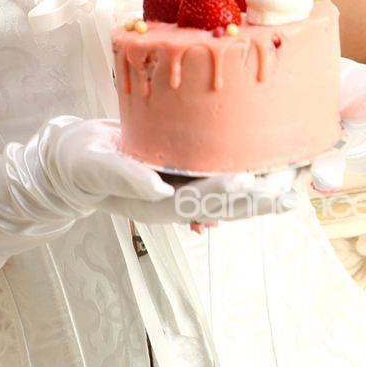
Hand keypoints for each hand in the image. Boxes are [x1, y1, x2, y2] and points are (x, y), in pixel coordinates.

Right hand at [95, 164, 300, 225]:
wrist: (74, 161)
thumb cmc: (79, 161)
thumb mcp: (94, 165)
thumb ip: (125, 176)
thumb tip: (157, 188)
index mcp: (154, 201)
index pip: (194, 198)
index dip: (221, 190)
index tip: (246, 180)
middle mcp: (173, 201)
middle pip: (220, 205)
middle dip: (254, 200)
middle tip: (289, 194)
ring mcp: (179, 191)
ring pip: (225, 198)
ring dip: (257, 196)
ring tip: (291, 192)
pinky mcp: (181, 176)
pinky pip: (218, 181)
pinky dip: (244, 179)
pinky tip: (267, 174)